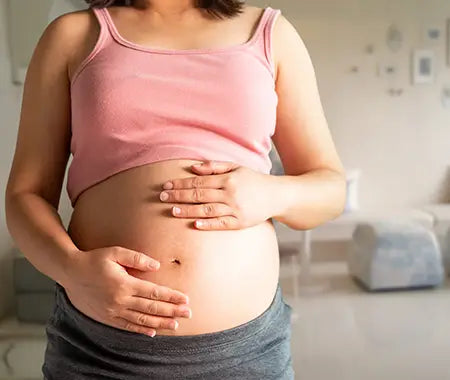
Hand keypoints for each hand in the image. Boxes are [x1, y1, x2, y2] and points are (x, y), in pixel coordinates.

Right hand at [63, 246, 191, 336]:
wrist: (70, 272)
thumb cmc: (94, 260)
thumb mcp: (115, 252)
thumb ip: (137, 258)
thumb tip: (157, 265)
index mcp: (125, 284)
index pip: (154, 293)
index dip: (172, 297)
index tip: (185, 299)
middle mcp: (120, 300)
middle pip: (152, 309)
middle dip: (172, 311)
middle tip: (188, 314)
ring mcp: (113, 311)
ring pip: (142, 321)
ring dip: (161, 324)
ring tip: (176, 325)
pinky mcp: (106, 317)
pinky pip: (126, 326)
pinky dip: (140, 330)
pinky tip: (152, 332)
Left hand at [159, 160, 275, 229]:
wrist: (277, 196)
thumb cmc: (253, 180)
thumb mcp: (236, 167)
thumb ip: (214, 166)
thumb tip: (192, 167)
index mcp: (228, 179)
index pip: (199, 181)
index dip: (181, 183)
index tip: (166, 185)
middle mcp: (230, 194)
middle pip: (199, 195)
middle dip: (179, 196)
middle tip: (162, 197)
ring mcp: (236, 209)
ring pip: (207, 209)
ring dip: (188, 210)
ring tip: (172, 211)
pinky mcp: (240, 222)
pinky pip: (221, 224)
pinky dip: (208, 224)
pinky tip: (195, 224)